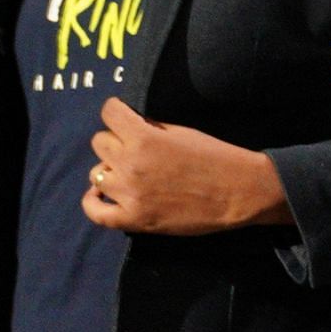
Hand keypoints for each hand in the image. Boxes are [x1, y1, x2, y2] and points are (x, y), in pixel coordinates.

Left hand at [82, 97, 289, 233]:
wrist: (237, 192)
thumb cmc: (214, 157)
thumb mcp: (180, 131)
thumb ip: (149, 128)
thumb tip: (127, 127)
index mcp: (144, 138)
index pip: (109, 113)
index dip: (116, 112)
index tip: (122, 116)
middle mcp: (130, 164)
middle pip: (100, 142)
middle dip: (116, 141)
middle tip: (135, 148)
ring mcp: (130, 194)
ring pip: (96, 173)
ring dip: (111, 169)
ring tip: (128, 172)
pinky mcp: (135, 219)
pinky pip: (96, 212)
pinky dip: (92, 202)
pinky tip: (98, 195)